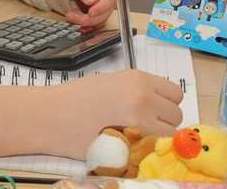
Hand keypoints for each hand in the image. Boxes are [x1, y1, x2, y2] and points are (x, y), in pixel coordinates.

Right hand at [50, 70, 182, 156]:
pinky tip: (128, 144)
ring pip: (169, 133)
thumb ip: (134, 90)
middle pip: (177, 115)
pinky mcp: (131, 142)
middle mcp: (144, 96)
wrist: (50, 115)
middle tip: (143, 125)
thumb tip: (153, 104)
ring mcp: (139, 120)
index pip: (175, 93)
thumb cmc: (73, 97)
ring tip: (135, 135)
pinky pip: (154, 147)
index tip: (155, 110)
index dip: (166, 103)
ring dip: (158, 136)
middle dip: (165, 121)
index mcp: (138, 78)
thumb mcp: (109, 82)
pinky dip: (147, 148)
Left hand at [64, 0, 115, 29]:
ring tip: (70, 15)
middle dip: (88, 18)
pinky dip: (82, 22)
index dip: (102, 7)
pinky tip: (73, 16)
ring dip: (83, 21)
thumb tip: (92, 1)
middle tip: (72, 16)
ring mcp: (104, 7)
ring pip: (99, 20)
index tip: (91, 12)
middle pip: (105, 12)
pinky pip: (93, 23)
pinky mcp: (98, 14)